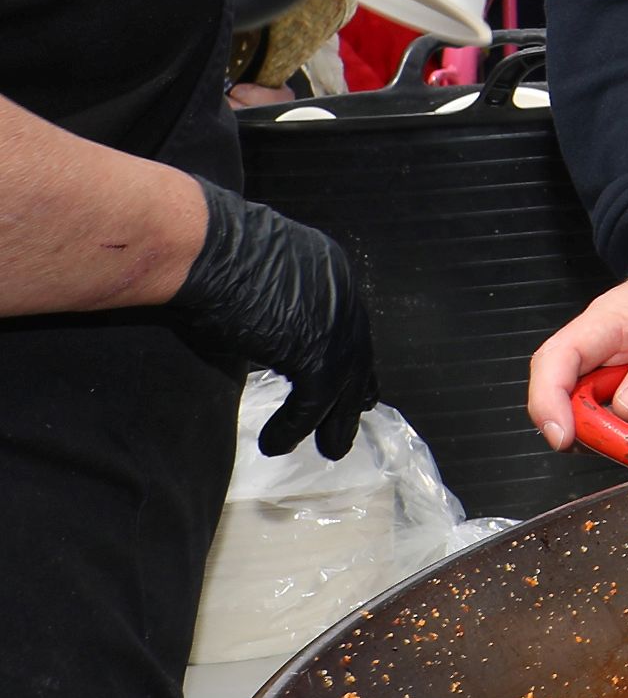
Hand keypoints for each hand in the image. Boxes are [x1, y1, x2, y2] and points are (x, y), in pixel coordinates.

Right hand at [155, 181, 378, 458]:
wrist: (201, 247)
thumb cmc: (207, 256)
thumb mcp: (252, 282)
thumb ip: (272, 311)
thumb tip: (262, 340)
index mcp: (330, 269)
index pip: (349, 323)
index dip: (349, 357)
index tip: (355, 385)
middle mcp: (342, 293)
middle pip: (356, 354)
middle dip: (354, 394)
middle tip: (347, 426)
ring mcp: (334, 321)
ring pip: (344, 383)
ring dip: (335, 421)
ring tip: (329, 451)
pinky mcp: (315, 350)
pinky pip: (315, 400)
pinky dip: (295, 426)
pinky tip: (276, 444)